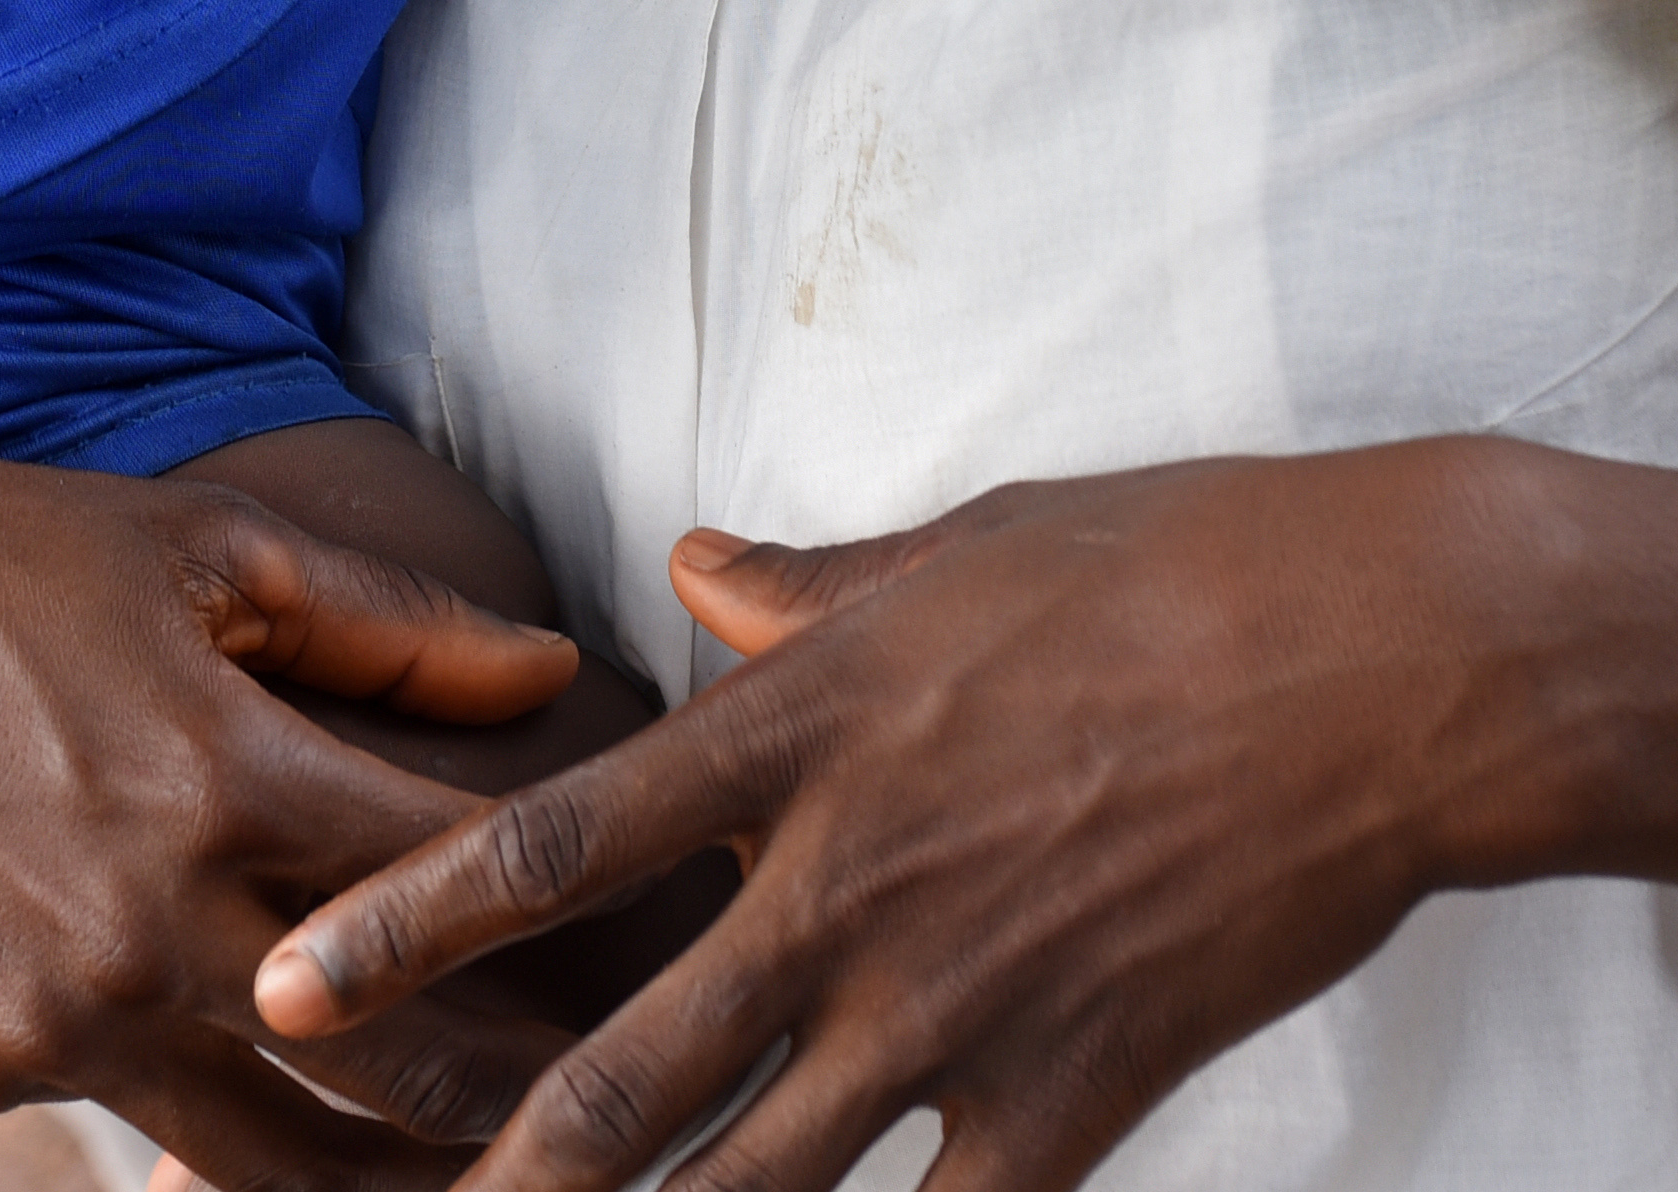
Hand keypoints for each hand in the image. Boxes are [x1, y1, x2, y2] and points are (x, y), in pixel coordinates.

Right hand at [0, 414, 584, 1189]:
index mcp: (228, 781)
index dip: (589, 920)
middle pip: (405, 1079)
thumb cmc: (4, 553)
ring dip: (392, 1179)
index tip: (683, 941)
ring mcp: (61, 1017)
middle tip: (628, 1117)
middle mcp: (150, 926)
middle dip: (534, 1107)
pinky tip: (310, 1137)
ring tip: (498, 1180)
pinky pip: (144, 1117)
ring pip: (281, 1163)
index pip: (464, 887)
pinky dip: (226, 1124)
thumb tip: (557, 670)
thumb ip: (395, 627)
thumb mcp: (209, 547)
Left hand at [257, 452, 1559, 1191]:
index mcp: (799, 736)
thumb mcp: (965, 549)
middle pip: (622, 1070)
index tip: (285, 991)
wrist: (1391, 658)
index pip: (555, 849)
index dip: (406, 929)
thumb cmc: (1181, 568)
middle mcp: (845, 884)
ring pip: (753, 1180)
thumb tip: (692, 565)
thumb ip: (809, 590)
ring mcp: (956, 1003)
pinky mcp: (1075, 1093)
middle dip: (486, 1175)